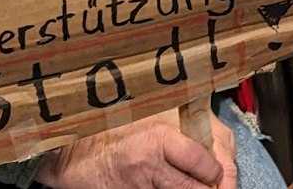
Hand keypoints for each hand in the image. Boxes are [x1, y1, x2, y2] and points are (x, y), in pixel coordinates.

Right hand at [38, 109, 230, 187]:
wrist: (74, 146)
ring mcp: (137, 186)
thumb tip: (218, 148)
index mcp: (160, 137)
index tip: (217, 172)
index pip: (204, 164)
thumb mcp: (158, 111)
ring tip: (187, 184)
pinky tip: (163, 186)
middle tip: (212, 185)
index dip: (217, 172)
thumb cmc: (119, 122)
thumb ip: (191, 125)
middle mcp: (148, 165)